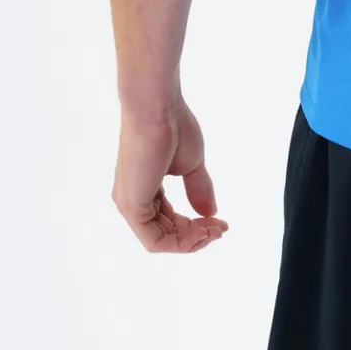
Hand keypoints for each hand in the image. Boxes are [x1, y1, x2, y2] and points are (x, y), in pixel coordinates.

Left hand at [112, 98, 227, 252]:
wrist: (157, 108)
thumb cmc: (172, 126)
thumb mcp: (191, 165)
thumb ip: (198, 190)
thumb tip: (210, 213)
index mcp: (144, 188)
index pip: (167, 220)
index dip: (194, 225)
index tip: (219, 222)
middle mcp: (132, 199)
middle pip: (165, 234)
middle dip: (196, 235)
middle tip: (221, 228)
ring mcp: (129, 204)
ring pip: (160, 240)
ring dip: (191, 241)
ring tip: (215, 229)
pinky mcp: (132, 206)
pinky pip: (155, 240)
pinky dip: (181, 242)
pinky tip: (202, 229)